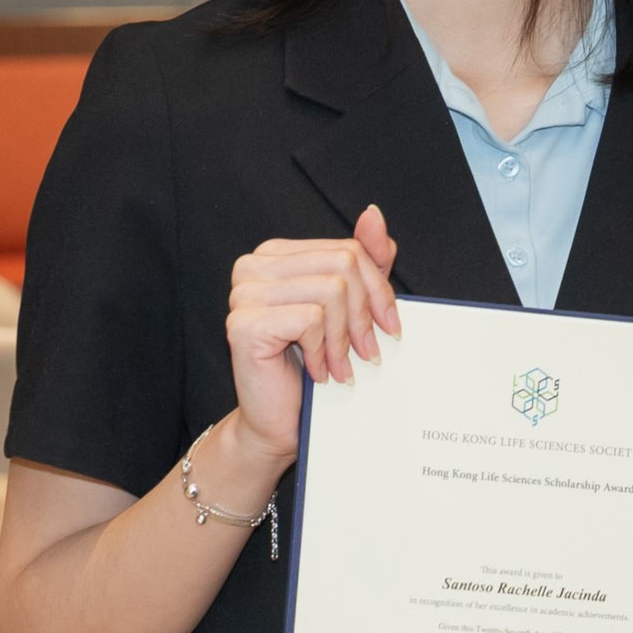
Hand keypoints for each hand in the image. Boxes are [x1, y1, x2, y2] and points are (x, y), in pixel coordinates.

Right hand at [224, 205, 400, 462]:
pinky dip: (324, 349)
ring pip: (332, 290)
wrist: (279, 419)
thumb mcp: (351, 305)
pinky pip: (312, 318)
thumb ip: (364, 259)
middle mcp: (253, 266)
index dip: (378, 289)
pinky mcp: (243, 323)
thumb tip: (373, 213)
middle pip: (344, 264)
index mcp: (277, 254)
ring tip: (340, 364)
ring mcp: (243, 293)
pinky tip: (317, 370)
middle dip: (366, 314)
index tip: (388, 325)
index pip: (349, 248)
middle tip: (367, 351)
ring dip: (345, 337)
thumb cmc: (313, 362)